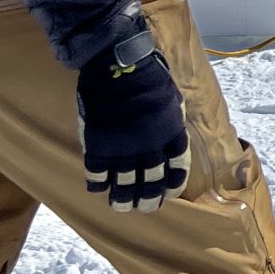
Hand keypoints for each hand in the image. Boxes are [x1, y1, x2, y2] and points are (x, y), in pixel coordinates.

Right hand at [75, 28, 189, 211]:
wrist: (117, 65)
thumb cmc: (148, 75)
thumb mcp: (172, 97)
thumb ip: (172, 120)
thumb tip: (172, 134)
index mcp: (172, 135)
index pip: (177, 169)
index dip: (173, 184)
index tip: (168, 194)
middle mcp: (151, 149)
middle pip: (151, 182)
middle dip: (148, 199)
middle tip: (144, 208)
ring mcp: (124, 150)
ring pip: (124, 185)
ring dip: (122, 198)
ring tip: (120, 206)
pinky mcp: (99, 147)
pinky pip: (97, 174)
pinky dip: (97, 183)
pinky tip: (97, 188)